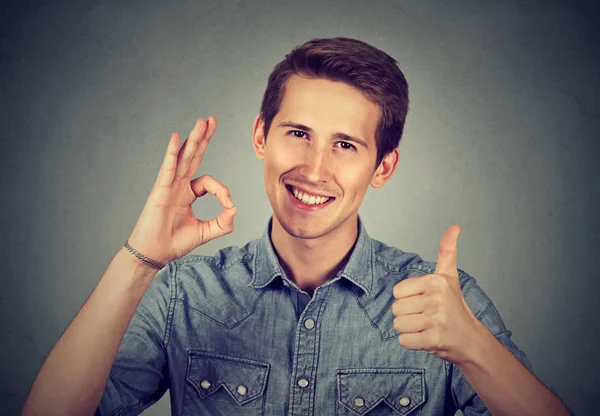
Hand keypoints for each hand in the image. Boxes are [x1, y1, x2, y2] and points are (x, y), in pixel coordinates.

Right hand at [127, 116, 235, 264]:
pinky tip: (177, 137)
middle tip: (211, 120)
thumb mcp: (206, 232)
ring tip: (202, 121)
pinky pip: (168, 166)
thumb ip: (223, 222)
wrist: (155, 253)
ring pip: (184, 156)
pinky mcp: (160, 189)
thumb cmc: (174, 242)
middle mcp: (179, 185)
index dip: (223, 191)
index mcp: (189, 193)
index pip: (210, 182)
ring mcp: (169, 185)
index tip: (228, 205)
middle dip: (203, 138)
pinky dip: (173, 152)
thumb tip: (235, 209)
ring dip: (194, 138)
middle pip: (193, 156)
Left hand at [391, 225, 482, 363]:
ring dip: (409, 330)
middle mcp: (436, 298)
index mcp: (436, 281)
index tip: (425, 302)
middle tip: (427, 317)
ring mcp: (435, 319)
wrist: (471, 340)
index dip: (407, 299)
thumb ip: (447, 252)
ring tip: (427, 327)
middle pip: (396, 309)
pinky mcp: (433, 339)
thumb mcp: (450, 277)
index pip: (397, 292)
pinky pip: (404, 341)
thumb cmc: (455, 308)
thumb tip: (455, 227)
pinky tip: (427, 338)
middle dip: (408, 316)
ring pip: (398, 325)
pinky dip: (412, 343)